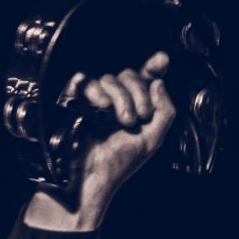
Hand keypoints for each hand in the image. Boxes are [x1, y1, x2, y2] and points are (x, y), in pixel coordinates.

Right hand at [24, 51, 175, 231]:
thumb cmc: (118, 164)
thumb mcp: (152, 140)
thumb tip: (158, 82)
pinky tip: (101, 107)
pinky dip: (96, 91)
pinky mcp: (74, 101)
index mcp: (134, 109)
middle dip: (139, 94)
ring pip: (110, 78)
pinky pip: (84, 81)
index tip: (162, 60)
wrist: (91, 178)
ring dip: (121, 99)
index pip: (144, 81)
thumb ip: (165, 111)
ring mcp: (94, 101)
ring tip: (121, 122)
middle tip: (138, 118)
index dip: (153, 67)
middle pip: (129, 75)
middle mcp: (115, 102)